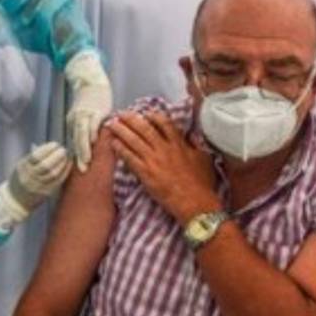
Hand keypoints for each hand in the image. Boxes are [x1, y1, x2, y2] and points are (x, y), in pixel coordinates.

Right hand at [0, 142, 72, 232]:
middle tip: (63, 149)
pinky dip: (65, 171)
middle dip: (57, 156)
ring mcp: (38, 186)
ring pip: (53, 174)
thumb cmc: (21, 178)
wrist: (17, 201)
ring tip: (66, 156)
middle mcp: (29, 177)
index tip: (55, 144)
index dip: (47, 149)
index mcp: (22, 167)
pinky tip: (68, 164)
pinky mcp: (46, 193)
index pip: (35, 156)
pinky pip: (58, 181)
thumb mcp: (22, 165)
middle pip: (46, 165)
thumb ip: (33, 156)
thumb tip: (50, 146)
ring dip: (62, 163)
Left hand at [64, 52, 113, 172]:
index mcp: (73, 122)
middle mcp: (78, 119)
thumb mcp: (80, 115)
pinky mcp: (97, 109)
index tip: (78, 170)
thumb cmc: (88, 101)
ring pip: (83, 133)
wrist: (90, 81)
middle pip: (77, 139)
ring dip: (85, 147)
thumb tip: (84, 146)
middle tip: (82, 170)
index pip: (74, 142)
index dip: (76, 156)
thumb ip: (82, 129)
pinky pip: (94, 122)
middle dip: (80, 155)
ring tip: (87, 161)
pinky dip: (94, 131)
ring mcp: (87, 114)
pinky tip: (95, 142)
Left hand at [106, 110, 220, 223]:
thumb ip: (196, 146)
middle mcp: (164, 149)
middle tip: (121, 114)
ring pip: (134, 140)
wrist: (194, 202)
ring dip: (121, 131)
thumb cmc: (202, 184)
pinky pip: (130, 158)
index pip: (164, 124)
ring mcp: (153, 160)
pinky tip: (113, 143)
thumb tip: (193, 136)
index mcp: (179, 144)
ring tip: (112, 124)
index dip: (153, 116)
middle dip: (131, 119)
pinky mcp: (145, 173)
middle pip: (144, 129)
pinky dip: (120, 149)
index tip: (146, 113)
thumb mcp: (204, 159)